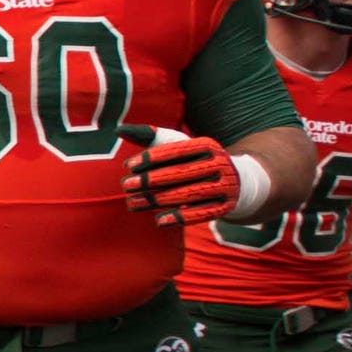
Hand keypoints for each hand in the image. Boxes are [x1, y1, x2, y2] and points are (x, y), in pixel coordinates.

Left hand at [116, 125, 241, 225]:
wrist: (234, 182)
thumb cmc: (192, 160)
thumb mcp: (176, 145)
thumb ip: (148, 137)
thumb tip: (118, 130)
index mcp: (207, 145)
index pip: (177, 150)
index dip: (152, 158)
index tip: (129, 165)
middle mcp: (219, 164)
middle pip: (182, 173)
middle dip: (152, 180)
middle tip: (126, 185)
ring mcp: (225, 186)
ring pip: (189, 194)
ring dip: (159, 200)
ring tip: (132, 203)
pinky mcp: (225, 206)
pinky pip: (202, 213)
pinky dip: (180, 218)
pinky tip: (159, 221)